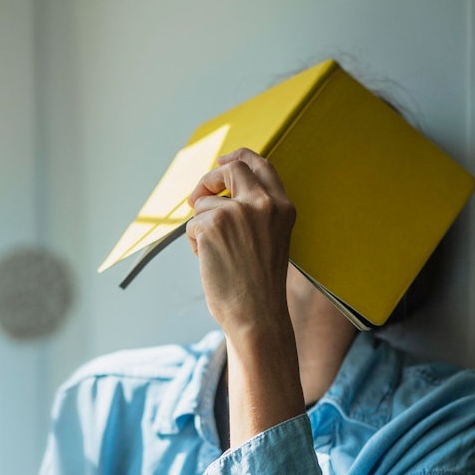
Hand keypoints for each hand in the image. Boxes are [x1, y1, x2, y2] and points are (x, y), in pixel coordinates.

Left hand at [186, 148, 295, 336]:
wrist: (257, 315)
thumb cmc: (259, 285)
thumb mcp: (271, 238)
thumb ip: (255, 212)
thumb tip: (219, 191)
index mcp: (282, 206)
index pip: (260, 165)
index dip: (238, 158)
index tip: (223, 161)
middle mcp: (262, 203)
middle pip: (230, 168)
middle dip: (209, 179)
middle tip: (197, 196)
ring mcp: (237, 212)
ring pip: (204, 204)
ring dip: (202, 228)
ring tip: (218, 255)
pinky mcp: (212, 225)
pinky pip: (192, 225)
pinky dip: (195, 244)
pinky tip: (212, 263)